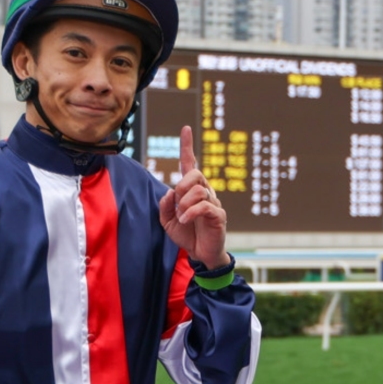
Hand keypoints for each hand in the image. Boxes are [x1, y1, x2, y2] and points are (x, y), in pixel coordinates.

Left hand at [159, 125, 228, 270]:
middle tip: (177, 201)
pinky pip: (204, 206)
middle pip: (195, 174)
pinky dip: (191, 212)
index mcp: (192, 190)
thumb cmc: (187, 235)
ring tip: (182, 216)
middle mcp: (205, 192)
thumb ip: (164, 206)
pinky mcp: (218, 215)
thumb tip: (169, 192)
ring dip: (185, 203)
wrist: (201, 254)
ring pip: (199, 190)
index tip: (185, 129)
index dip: (187, 146)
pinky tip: (186, 220)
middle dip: (182, 184)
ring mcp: (214, 203)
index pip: (190, 164)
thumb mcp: (167, 221)